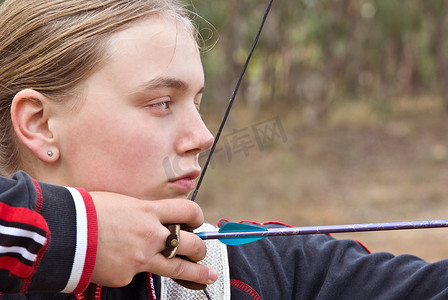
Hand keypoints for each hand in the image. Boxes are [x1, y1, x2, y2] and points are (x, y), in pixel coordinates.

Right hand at [89, 192, 217, 286]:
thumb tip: (153, 220)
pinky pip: (138, 274)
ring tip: (207, 276)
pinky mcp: (127, 275)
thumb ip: (143, 213)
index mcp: (149, 211)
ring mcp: (141, 258)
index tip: (197, 221)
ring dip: (196, 273)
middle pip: (190, 244)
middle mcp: (151, 235)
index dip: (196, 216)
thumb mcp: (122, 202)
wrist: (63, 231)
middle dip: (200, 249)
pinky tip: (121, 263)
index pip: (187, 210)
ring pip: (179, 268)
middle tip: (201, 252)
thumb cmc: (87, 211)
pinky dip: (133, 270)